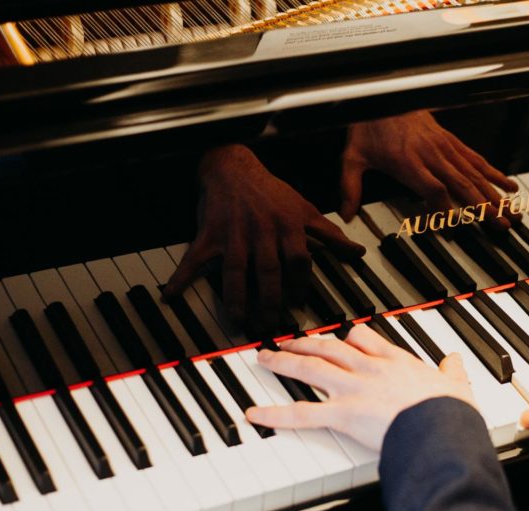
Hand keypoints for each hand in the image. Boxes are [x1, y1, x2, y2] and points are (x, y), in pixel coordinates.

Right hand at [163, 144, 364, 327]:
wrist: (233, 166)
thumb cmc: (271, 191)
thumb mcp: (306, 209)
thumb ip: (330, 235)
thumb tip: (357, 253)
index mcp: (288, 226)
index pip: (298, 261)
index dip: (299, 285)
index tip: (298, 307)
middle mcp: (262, 232)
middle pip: (269, 271)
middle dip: (271, 301)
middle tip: (271, 325)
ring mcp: (234, 234)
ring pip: (237, 272)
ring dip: (237, 299)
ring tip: (239, 322)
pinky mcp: (210, 235)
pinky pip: (194, 259)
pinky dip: (181, 277)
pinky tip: (170, 296)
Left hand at [245, 325, 475, 450]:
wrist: (444, 428)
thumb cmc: (451, 412)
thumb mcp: (457, 386)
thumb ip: (453, 373)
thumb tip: (456, 362)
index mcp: (396, 362)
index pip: (365, 339)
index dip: (348, 338)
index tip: (340, 337)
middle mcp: (370, 370)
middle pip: (329, 348)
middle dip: (306, 343)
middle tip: (288, 341)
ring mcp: (353, 390)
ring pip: (310, 369)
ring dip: (284, 362)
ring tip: (264, 358)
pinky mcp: (344, 415)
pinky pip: (302, 414)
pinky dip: (275, 415)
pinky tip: (255, 414)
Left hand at [339, 111, 519, 230]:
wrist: (382, 94)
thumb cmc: (369, 127)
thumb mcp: (353, 158)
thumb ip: (350, 188)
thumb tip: (345, 215)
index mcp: (408, 162)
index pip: (434, 189)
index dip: (444, 209)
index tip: (451, 228)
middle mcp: (431, 155)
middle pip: (463, 184)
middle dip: (484, 207)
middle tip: (501, 224)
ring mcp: (445, 148)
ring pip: (475, 174)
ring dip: (495, 194)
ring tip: (513, 210)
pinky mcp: (451, 142)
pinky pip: (476, 159)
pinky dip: (494, 173)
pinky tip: (510, 185)